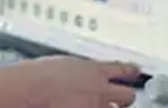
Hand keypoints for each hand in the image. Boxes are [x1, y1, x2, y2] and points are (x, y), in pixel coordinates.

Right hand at [19, 56, 138, 107]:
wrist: (32, 90)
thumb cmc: (37, 76)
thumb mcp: (58, 64)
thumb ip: (71, 69)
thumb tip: (68, 71)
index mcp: (93, 71)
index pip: (120, 69)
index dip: (129, 70)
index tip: (134, 71)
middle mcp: (101, 90)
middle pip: (127, 94)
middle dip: (126, 96)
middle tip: (123, 96)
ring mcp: (96, 107)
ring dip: (113, 107)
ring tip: (106, 105)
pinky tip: (88, 106)